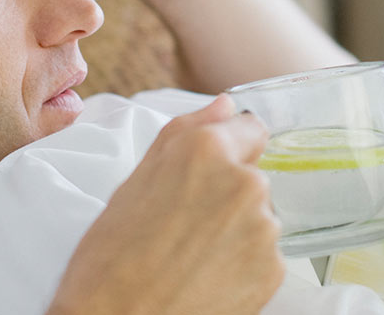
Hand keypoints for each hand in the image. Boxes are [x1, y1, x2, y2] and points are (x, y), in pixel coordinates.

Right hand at [47, 95, 284, 314]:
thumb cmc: (109, 260)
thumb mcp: (132, 183)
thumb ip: (185, 134)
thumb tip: (225, 106)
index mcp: (207, 151)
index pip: (250, 128)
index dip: (227, 150)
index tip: (207, 175)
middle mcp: (245, 183)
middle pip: (251, 178)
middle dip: (226, 196)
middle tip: (183, 227)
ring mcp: (264, 229)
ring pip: (258, 218)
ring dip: (235, 232)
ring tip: (191, 257)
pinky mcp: (273, 270)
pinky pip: (264, 256)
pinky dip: (242, 266)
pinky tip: (206, 278)